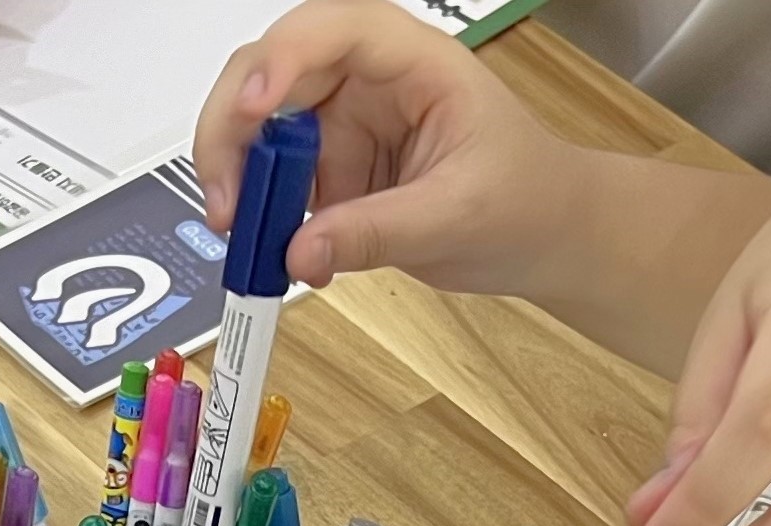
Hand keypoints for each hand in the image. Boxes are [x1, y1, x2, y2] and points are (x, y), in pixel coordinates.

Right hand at [195, 0, 582, 300]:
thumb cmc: (525, 201)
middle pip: (274, 69)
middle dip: (234, 127)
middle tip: (224, 198)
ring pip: (263, 125)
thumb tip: (299, 250)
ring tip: (250, 240)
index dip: (285, 58)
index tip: (254, 108)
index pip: (337, 30)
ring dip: (242, 178)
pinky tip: (280, 251)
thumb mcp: (457, 218)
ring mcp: (348, 118)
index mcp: (416, 63)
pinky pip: (279, 178)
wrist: (546, 234)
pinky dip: (265, 213)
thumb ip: (376, 233)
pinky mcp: (335, 162)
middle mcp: (372, 78)